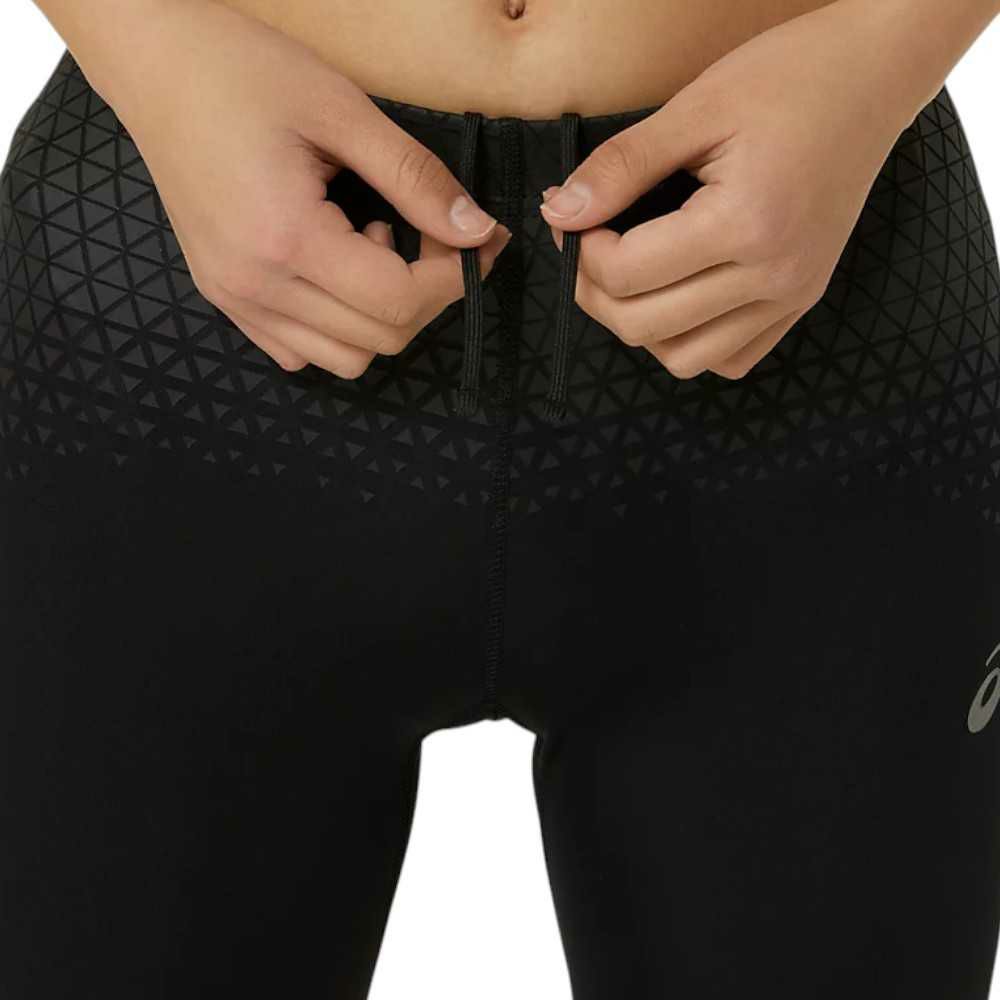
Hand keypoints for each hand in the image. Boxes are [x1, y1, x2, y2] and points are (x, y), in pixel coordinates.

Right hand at [95, 0, 510, 376]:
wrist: (156, 68)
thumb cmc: (243, 72)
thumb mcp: (344, 111)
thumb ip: (416, 180)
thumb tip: (476, 230)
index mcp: (286, 238)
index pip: (398, 301)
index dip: (454, 277)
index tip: (477, 240)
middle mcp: (255, 286)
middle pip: (380, 338)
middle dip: (428, 294)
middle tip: (429, 233)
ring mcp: (236, 300)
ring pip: (346, 359)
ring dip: (383, 316)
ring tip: (371, 246)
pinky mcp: (226, 299)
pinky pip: (302, 352)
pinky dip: (339, 328)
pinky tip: (337, 268)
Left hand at [539, 0, 925, 379]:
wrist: (874, 76)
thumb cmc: (788, 78)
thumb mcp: (693, 110)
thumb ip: (619, 168)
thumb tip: (559, 213)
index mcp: (746, 224)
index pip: (625, 275)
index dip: (581, 251)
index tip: (577, 217)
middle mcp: (774, 275)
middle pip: (644, 327)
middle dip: (596, 292)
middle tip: (590, 247)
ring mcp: (792, 295)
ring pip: (684, 359)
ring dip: (640, 325)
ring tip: (633, 274)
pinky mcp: (801, 301)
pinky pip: (731, 359)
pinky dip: (691, 341)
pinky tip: (680, 296)